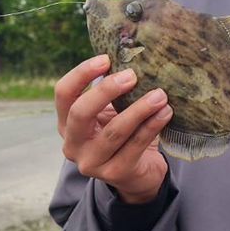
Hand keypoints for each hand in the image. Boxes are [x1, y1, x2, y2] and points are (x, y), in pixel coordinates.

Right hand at [55, 54, 172, 203]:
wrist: (138, 175)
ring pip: (114, 132)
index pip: (63, 94)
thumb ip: (112, 93)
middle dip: (106, 91)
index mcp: (67, 123)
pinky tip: (166, 112)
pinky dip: (152, 126)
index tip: (106, 58)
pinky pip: (136, 145)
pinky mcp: (115, 173)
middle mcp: (72, 144)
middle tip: (132, 75)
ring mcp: (92, 162)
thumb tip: (131, 55)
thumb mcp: (111, 112)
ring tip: (160, 94)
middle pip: (80, 113)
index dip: (81, 74)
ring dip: (139, 109)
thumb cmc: (123, 135)